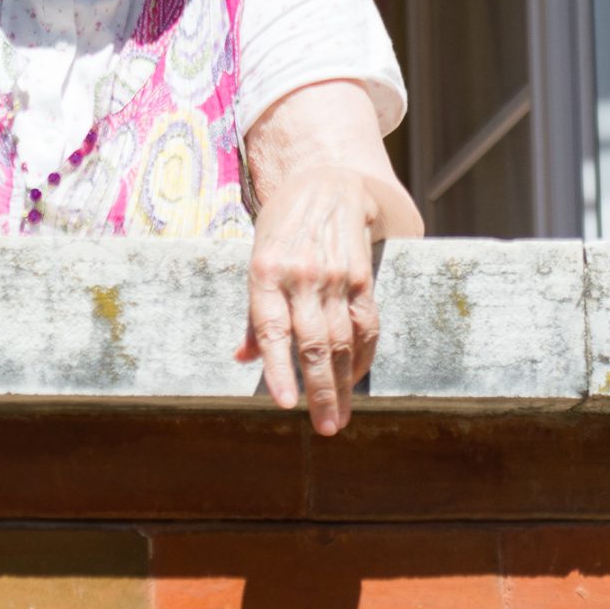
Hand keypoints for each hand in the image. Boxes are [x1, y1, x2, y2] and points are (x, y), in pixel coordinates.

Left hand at [235, 164, 384, 435]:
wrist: (327, 181)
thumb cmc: (283, 227)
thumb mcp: (257, 258)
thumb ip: (255, 311)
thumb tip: (243, 356)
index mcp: (264, 272)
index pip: (271, 330)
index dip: (279, 369)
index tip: (287, 404)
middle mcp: (300, 275)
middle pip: (313, 343)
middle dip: (319, 390)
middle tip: (325, 427)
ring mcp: (335, 275)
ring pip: (341, 340)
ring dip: (342, 383)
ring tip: (339, 416)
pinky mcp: (362, 275)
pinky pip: (366, 323)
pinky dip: (362, 355)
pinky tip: (356, 377)